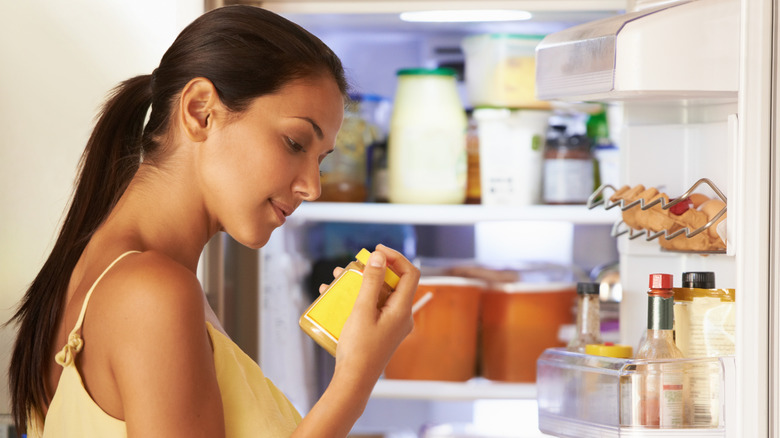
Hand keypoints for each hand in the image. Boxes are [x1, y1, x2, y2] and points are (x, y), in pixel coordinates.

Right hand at [333, 244, 419, 387]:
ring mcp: (392, 324)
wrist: (353, 382)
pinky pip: (373, 308)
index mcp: (402, 310)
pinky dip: (358, 298)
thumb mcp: (362, 311)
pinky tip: (335, 296)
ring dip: (362, 283)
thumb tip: (379, 256)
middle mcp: (402, 316)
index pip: (410, 273)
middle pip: (393, 283)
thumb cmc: (359, 348)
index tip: (376, 250)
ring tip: (339, 277)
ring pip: (380, 295)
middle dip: (373, 270)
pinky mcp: (381, 331)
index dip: (396, 257)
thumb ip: (371, 282)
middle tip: (354, 264)